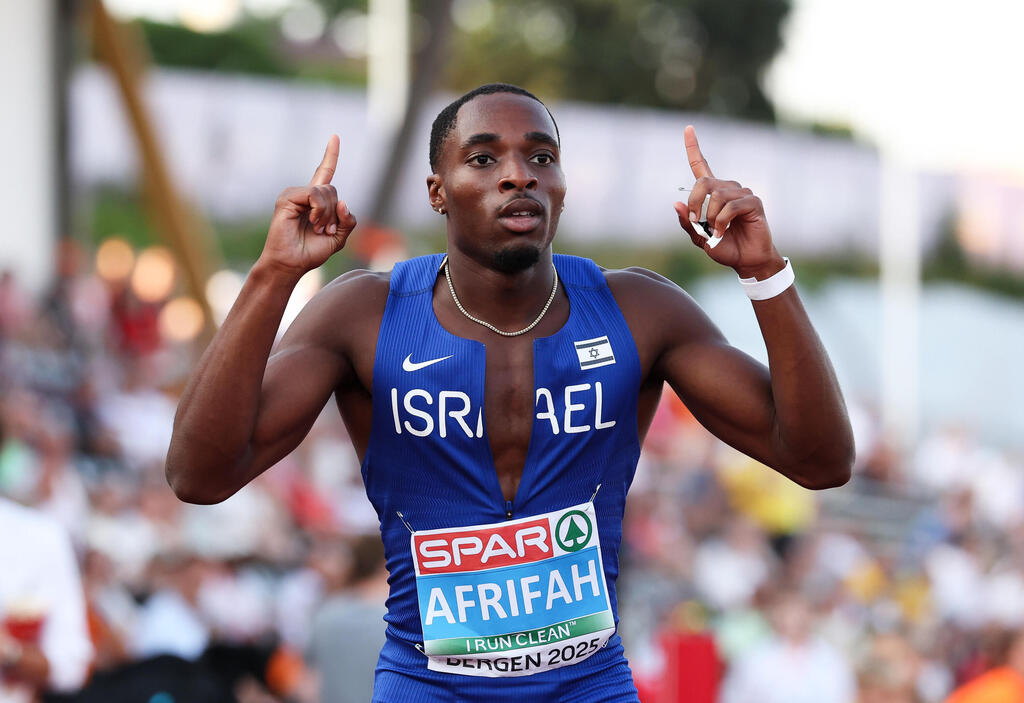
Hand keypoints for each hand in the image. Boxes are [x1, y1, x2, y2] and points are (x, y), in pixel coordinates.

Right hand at [258, 135, 356, 280]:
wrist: (291, 264)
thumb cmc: (311, 252)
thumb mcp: (338, 238)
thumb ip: (347, 221)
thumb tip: (343, 202)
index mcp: (315, 201)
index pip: (325, 172)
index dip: (330, 155)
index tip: (335, 137)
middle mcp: (304, 194)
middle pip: (332, 190)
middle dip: (335, 214)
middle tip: (324, 230)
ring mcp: (294, 195)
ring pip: (325, 192)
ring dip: (328, 215)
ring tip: (317, 229)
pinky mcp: (287, 198)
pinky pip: (314, 195)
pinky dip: (320, 211)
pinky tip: (313, 223)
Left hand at [672, 125, 783, 279]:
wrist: (746, 261)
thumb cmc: (724, 248)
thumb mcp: (699, 238)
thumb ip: (687, 223)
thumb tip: (676, 204)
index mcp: (713, 193)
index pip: (701, 165)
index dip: (693, 147)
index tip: (688, 128)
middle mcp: (727, 188)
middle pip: (703, 183)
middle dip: (694, 203)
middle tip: (697, 222)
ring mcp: (742, 193)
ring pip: (717, 196)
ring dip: (711, 218)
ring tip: (716, 231)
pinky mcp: (753, 202)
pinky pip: (730, 206)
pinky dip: (722, 222)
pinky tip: (723, 232)